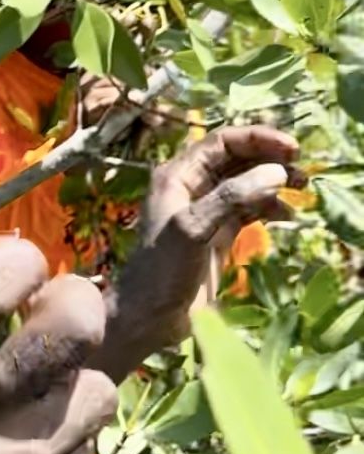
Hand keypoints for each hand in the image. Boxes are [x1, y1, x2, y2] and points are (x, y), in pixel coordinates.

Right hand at [0, 239, 117, 453]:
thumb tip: (24, 274)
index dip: (21, 261)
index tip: (20, 272)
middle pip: (76, 324)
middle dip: (75, 306)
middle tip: (56, 317)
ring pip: (99, 388)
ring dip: (73, 386)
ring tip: (33, 402)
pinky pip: (87, 448)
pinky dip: (63, 444)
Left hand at [97, 124, 303, 379]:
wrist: (152, 315)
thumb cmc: (163, 268)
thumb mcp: (193, 227)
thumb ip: (231, 197)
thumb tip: (276, 172)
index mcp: (178, 175)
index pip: (223, 142)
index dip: (258, 139)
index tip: (293, 147)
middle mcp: (192, 187)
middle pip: (238, 160)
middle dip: (271, 160)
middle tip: (303, 172)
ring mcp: (207, 211)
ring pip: (247, 184)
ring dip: (274, 183)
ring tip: (302, 190)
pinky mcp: (218, 234)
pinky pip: (250, 210)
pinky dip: (270, 208)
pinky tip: (288, 216)